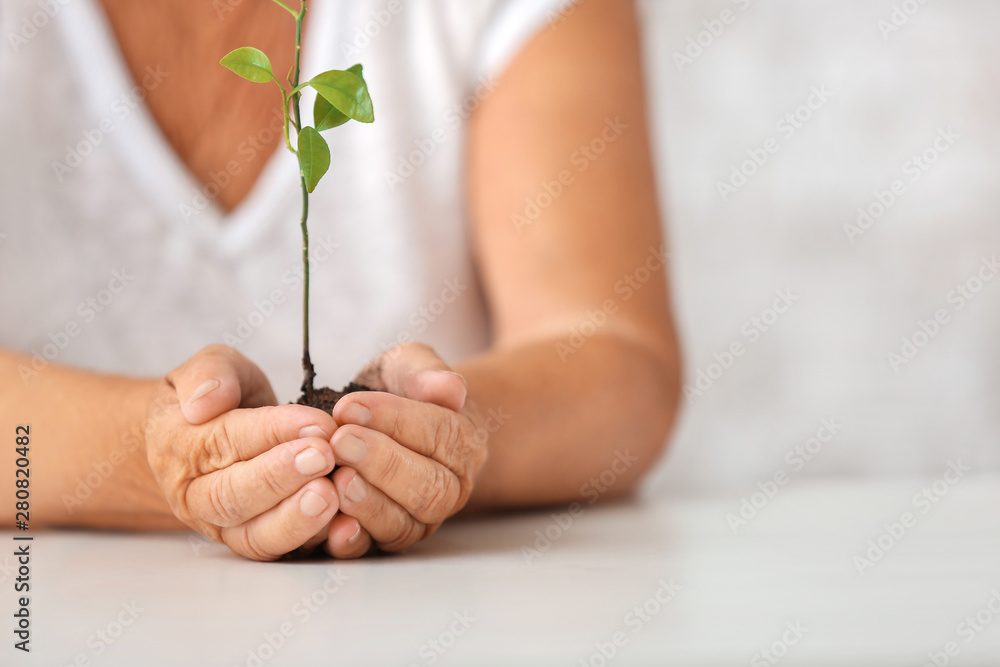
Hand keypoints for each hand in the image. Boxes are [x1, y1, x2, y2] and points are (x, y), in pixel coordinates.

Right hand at [144, 345, 340, 560]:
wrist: (208, 438)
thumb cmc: (219, 398)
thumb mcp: (209, 368)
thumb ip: (209, 375)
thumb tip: (207, 401)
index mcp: (180, 447)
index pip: (226, 441)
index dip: (272, 432)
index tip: (316, 423)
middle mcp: (196, 496)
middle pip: (234, 497)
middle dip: (282, 477)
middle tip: (325, 458)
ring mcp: (226, 527)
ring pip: (256, 535)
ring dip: (297, 518)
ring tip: (332, 495)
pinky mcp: (258, 542)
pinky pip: (284, 552)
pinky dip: (315, 542)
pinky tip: (347, 525)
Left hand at [321, 343, 488, 557]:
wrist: (388, 426)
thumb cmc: (399, 393)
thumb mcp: (408, 366)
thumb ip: (425, 371)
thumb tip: (450, 387)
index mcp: (463, 442)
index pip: (439, 433)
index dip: (396, 421)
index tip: (349, 406)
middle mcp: (451, 487)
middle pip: (429, 486)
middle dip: (382, 463)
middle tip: (340, 442)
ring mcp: (422, 519)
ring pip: (406, 522)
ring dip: (369, 502)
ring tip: (336, 478)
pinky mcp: (388, 539)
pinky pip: (376, 548)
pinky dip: (354, 539)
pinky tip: (330, 522)